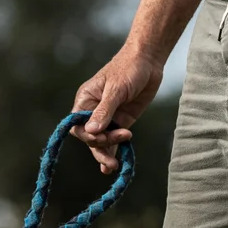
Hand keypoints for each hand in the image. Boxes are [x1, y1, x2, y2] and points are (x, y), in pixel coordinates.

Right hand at [71, 46, 164, 173]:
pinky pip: (115, 140)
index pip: (78, 126)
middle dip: (100, 147)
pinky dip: (115, 151)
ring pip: (102, 141)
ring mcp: (108, 118)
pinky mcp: (121, 121)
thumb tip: (92, 131)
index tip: (101, 137)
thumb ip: (104, 111)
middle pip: (90, 137)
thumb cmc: (128, 69)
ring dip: (107, 153)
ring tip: (113, 166)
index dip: (88, 136)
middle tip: (112, 157)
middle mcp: (93, 111)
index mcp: (85, 101)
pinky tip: (114, 165)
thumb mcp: (116, 89)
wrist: (149, 61)